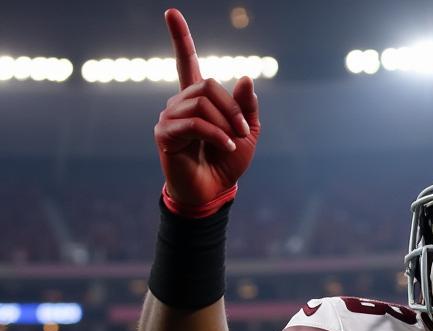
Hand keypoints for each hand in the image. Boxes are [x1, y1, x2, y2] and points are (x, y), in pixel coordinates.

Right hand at [154, 8, 259, 206]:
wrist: (214, 192)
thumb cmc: (227, 163)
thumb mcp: (246, 133)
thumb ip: (247, 107)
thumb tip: (246, 77)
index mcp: (198, 100)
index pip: (187, 62)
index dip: (180, 38)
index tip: (171, 12)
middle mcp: (180, 103)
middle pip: (207, 85)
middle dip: (232, 107)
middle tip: (243, 130)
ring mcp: (170, 117)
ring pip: (201, 103)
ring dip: (225, 123)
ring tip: (233, 143)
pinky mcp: (165, 134)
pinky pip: (194, 123)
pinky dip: (216, 134)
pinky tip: (226, 146)